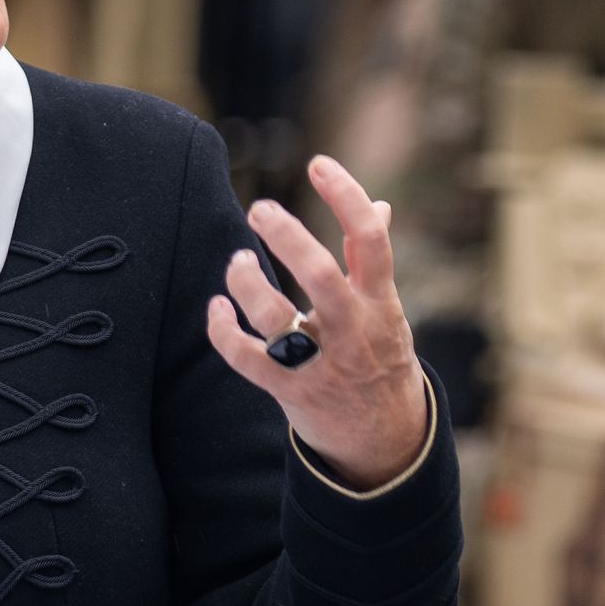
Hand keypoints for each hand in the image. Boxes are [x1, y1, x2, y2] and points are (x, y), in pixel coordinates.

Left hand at [207, 153, 434, 488]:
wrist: (384, 441)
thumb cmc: (381, 358)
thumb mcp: (388, 309)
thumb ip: (372, 260)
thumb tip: (378, 205)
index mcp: (380, 303)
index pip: (372, 239)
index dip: (347, 196)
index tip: (319, 164)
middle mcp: (352, 330)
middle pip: (319, 276)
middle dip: (287, 237)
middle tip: (259, 208)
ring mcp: (321, 364)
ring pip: (274, 318)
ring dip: (246, 283)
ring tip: (237, 261)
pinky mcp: (290, 391)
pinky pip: (246, 358)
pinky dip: (223, 331)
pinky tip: (216, 308)